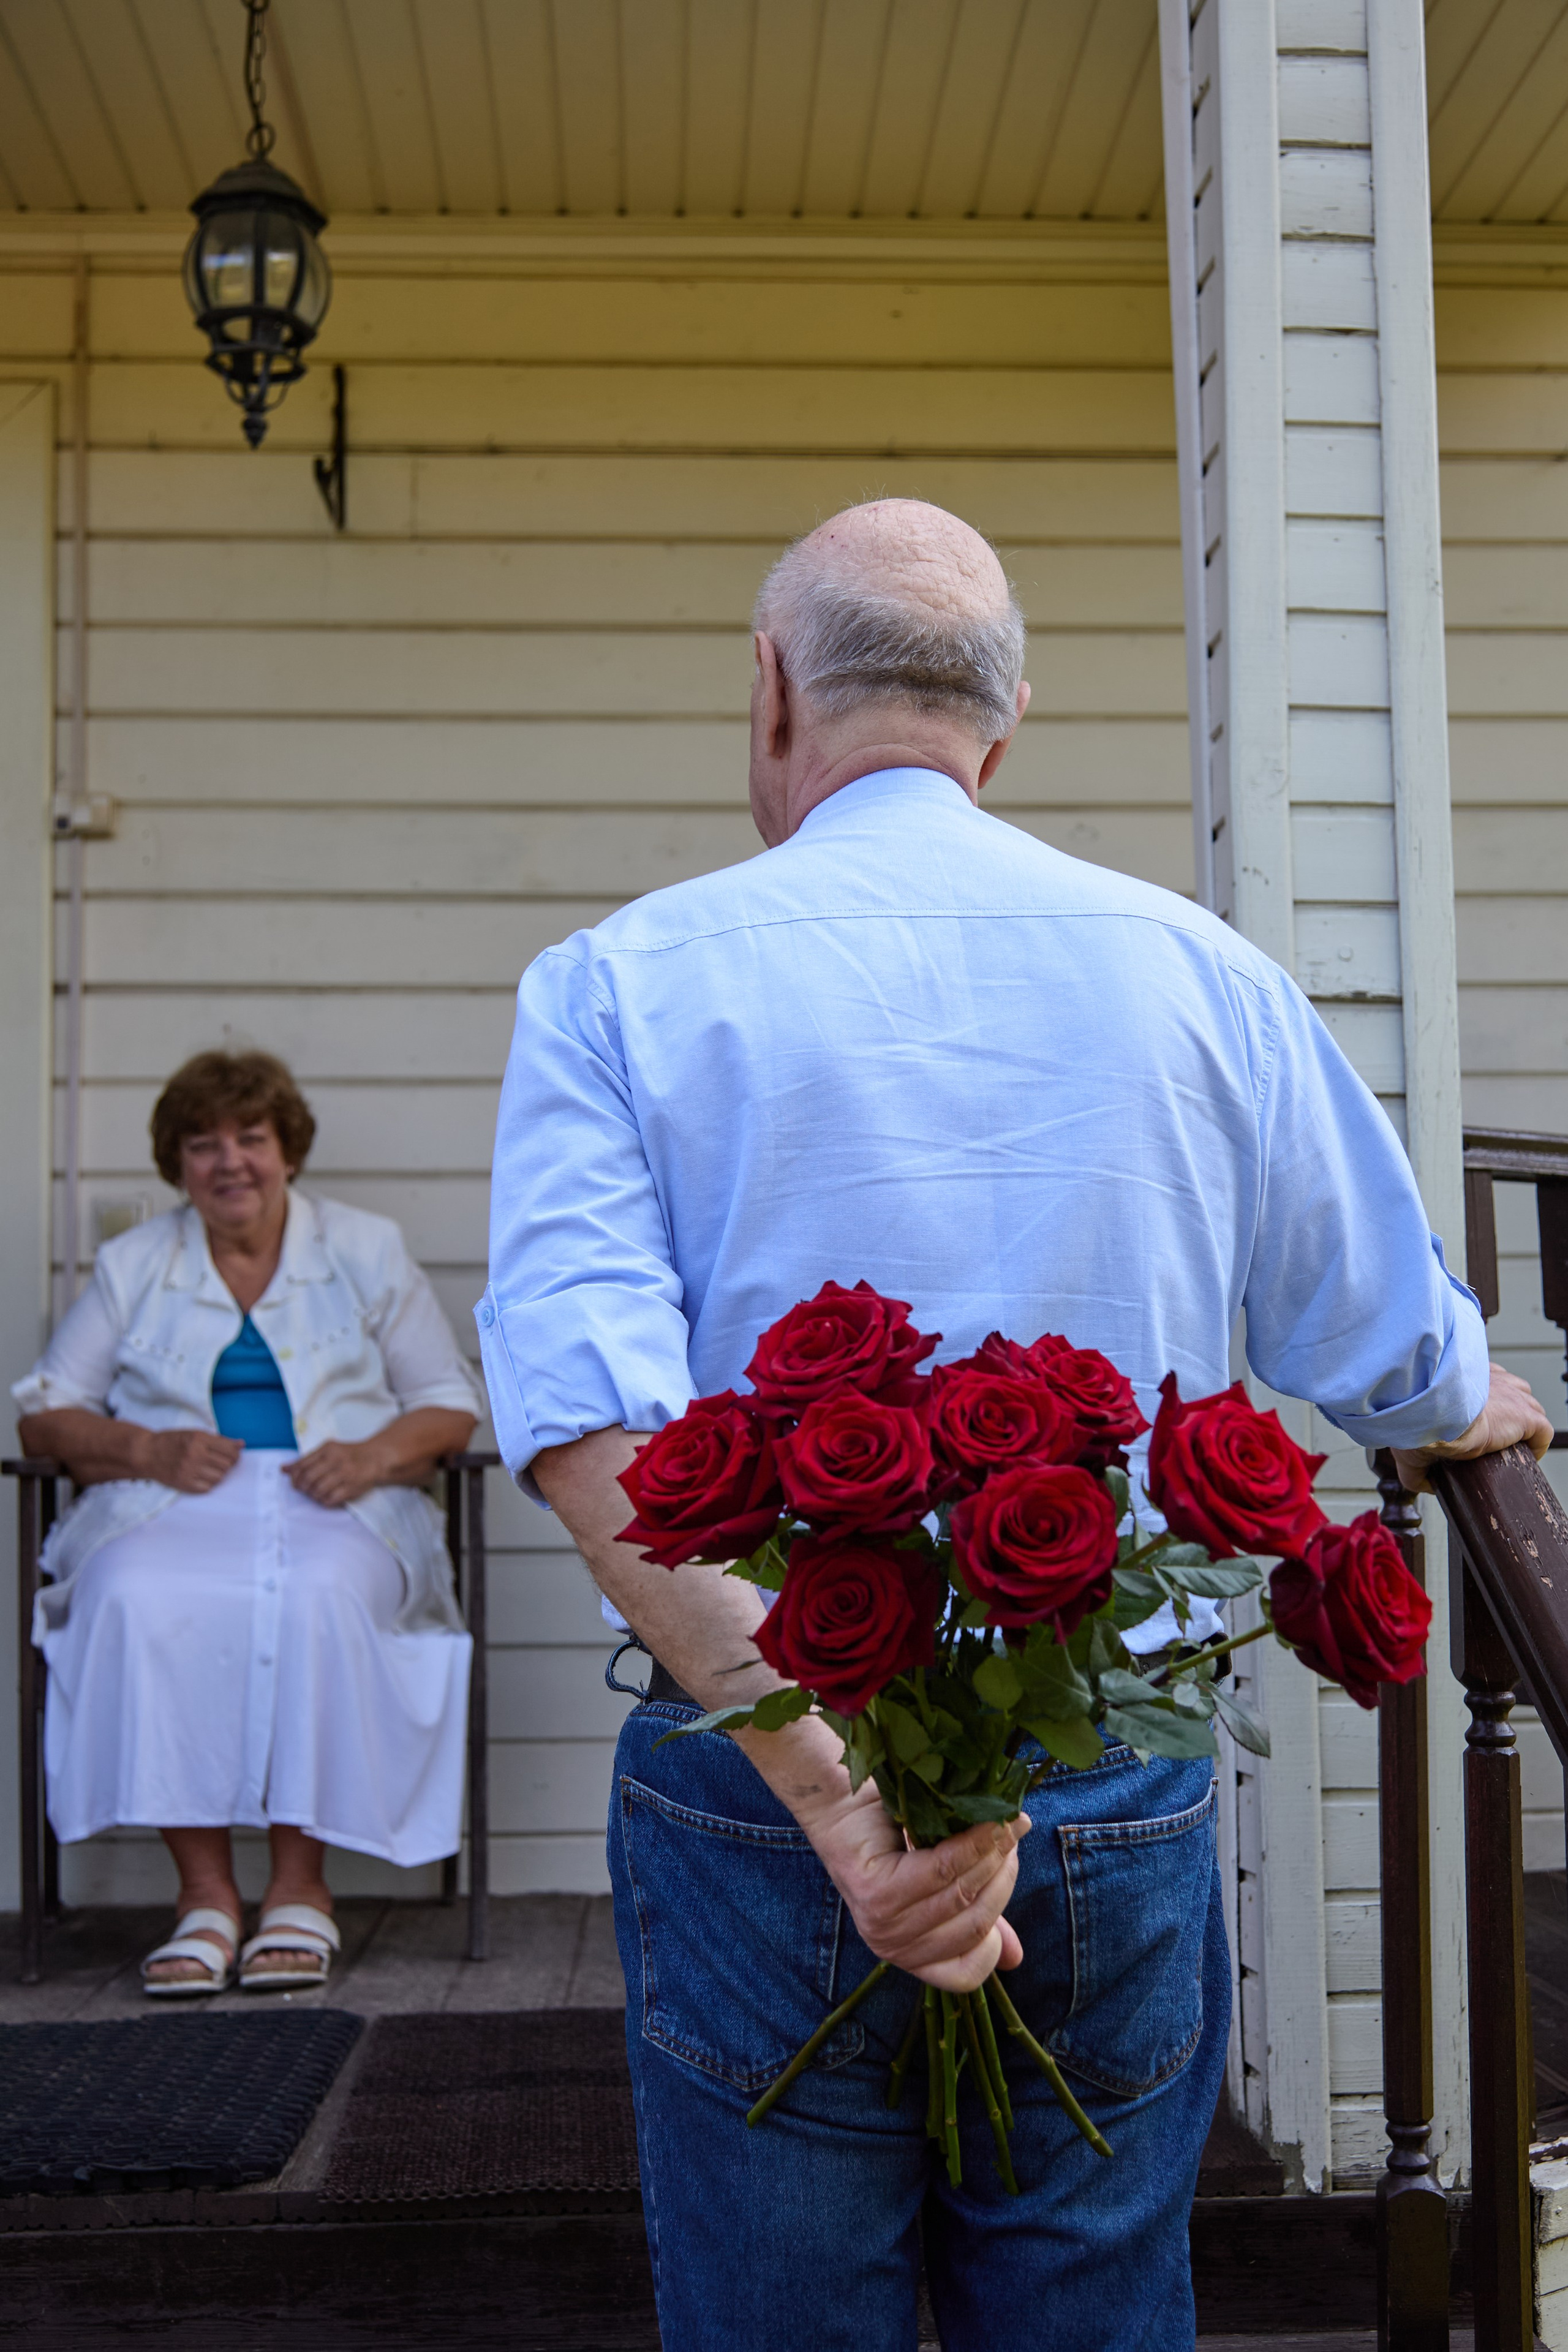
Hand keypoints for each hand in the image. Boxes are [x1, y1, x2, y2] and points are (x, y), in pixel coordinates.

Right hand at [135, 1428, 242, 1493]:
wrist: (146, 1453)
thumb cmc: (172, 1441)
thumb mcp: (194, 1434)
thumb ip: (218, 1439)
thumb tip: (241, 1444)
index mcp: (198, 1439)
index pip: (229, 1449)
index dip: (235, 1454)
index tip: (233, 1455)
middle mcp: (195, 1454)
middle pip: (226, 1465)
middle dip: (228, 1464)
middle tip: (221, 1463)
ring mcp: (189, 1470)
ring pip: (219, 1477)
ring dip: (219, 1474)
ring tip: (210, 1469)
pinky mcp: (184, 1483)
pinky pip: (208, 1488)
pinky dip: (209, 1483)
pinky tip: (202, 1477)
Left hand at [285, 1439, 384, 1508]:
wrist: (376, 1458)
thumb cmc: (348, 1454)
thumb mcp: (328, 1450)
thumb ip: (306, 1460)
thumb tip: (283, 1469)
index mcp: (328, 1449)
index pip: (302, 1465)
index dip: (294, 1477)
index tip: (295, 1482)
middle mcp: (336, 1460)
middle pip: (308, 1479)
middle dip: (302, 1487)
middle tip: (304, 1489)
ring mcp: (345, 1474)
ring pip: (318, 1490)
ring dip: (313, 1495)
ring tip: (316, 1493)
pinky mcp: (352, 1487)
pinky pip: (330, 1499)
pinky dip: (324, 1501)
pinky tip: (326, 1497)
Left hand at [794, 1776, 1029, 1992]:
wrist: (844, 1805)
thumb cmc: (895, 1844)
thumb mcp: (941, 1889)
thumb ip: (975, 1919)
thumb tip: (1015, 1958)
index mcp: (911, 1958)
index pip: (966, 1972)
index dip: (996, 1938)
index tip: (1007, 1883)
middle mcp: (894, 1949)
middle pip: (974, 1925)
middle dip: (1003, 1878)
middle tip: (1012, 1835)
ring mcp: (883, 1924)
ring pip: (962, 1894)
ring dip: (993, 1855)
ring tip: (1005, 1822)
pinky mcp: (877, 1893)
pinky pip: (943, 1869)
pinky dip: (973, 1844)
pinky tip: (987, 1822)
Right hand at [1392, 1361, 1554, 1494]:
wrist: (1432, 1416)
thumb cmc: (1417, 1421)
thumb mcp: (1410, 1446)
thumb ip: (1417, 1465)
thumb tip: (1425, 1483)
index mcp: (1464, 1376)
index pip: (1483, 1383)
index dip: (1483, 1404)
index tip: (1477, 1421)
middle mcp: (1491, 1379)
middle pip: (1510, 1391)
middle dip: (1506, 1412)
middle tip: (1493, 1436)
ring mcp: (1511, 1396)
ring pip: (1529, 1407)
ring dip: (1522, 1427)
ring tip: (1510, 1446)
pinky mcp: (1524, 1416)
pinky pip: (1542, 1431)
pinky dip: (1537, 1445)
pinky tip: (1526, 1456)